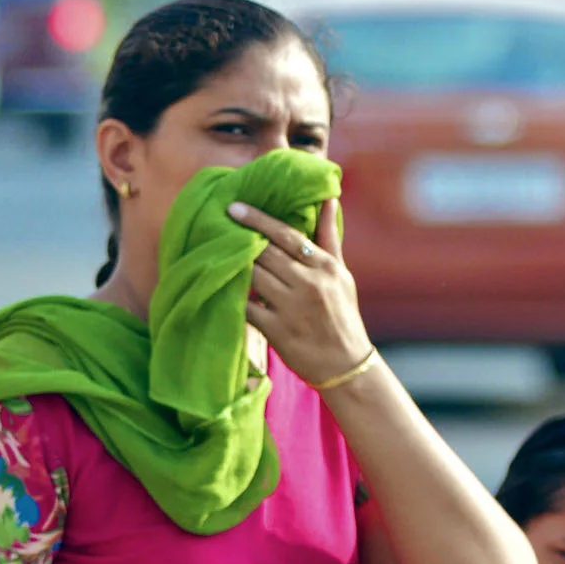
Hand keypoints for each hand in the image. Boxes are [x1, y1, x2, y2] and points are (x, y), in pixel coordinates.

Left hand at [235, 199, 375, 386]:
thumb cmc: (342, 314)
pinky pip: (247, 307)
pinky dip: (234, 297)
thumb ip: (329, 238)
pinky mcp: (278, 331)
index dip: (258, 220)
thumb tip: (328, 199)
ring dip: (236, 266)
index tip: (235, 208)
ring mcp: (293, 308)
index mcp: (325, 266)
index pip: (287, 235)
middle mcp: (310, 284)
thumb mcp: (341, 275)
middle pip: (266, 253)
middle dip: (241, 240)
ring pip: (254, 277)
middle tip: (219, 229)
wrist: (346, 365)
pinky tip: (222, 289)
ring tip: (218, 257)